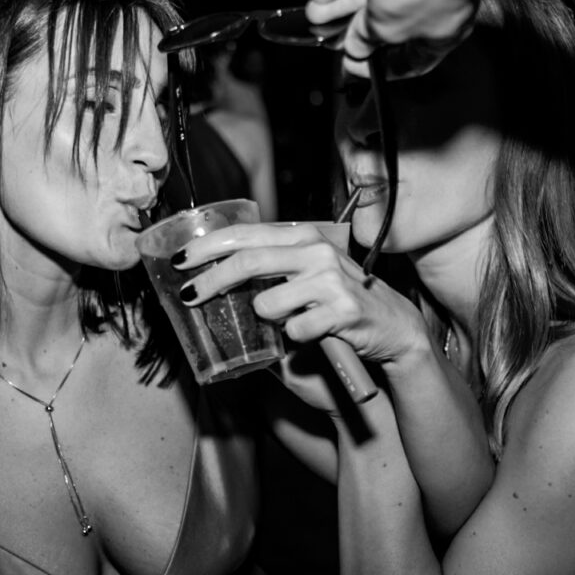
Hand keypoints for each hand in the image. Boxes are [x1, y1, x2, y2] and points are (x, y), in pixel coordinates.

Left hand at [176, 222, 428, 408]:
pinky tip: (312, 336)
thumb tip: (217, 275)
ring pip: (268, 303)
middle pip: (248, 263)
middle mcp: (316, 252)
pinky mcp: (342, 312)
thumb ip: (271, 268)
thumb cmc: (341, 300)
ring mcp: (331, 281)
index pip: (245, 235)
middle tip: (190, 296)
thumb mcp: (308, 271)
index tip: (180, 261)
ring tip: (287, 322)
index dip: (208, 248)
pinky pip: (295, 331)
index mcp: (303, 237)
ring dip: (266, 319)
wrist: (394, 326)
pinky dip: (294, 339)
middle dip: (211, 281)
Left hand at [307, 0, 484, 73]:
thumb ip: (368, 37)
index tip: (354, 68)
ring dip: (338, 7)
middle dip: (353, 32)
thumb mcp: (389, 27)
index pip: (407, 58)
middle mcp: (428, 1)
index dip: (379, 66)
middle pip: (383, 23)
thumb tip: (357, 46)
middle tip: (329, 41)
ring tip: (314, 19)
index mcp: (438, 33)